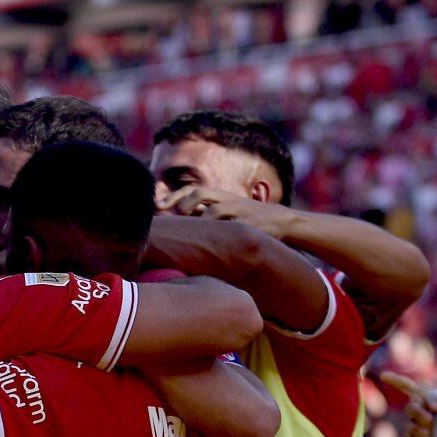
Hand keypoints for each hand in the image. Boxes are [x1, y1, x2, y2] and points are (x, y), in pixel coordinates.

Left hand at [162, 185, 291, 234]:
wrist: (279, 220)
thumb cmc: (244, 217)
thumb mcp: (224, 212)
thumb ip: (202, 213)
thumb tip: (172, 218)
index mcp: (219, 197)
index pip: (192, 190)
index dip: (174, 196)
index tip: (157, 206)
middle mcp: (227, 200)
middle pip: (201, 192)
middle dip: (184, 202)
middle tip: (173, 215)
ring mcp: (239, 210)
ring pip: (215, 210)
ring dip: (201, 220)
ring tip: (194, 233)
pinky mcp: (252, 224)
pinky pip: (234, 228)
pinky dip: (224, 234)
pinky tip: (214, 246)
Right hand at [382, 373, 436, 436]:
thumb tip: (431, 406)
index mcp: (428, 398)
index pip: (409, 387)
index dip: (395, 380)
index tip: (383, 375)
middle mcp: (419, 410)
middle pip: (410, 408)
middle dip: (418, 413)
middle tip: (429, 420)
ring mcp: (416, 424)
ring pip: (410, 423)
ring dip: (419, 427)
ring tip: (430, 432)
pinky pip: (410, 436)